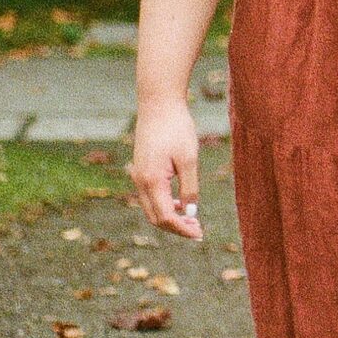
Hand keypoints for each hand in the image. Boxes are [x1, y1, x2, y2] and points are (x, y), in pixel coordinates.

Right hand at [131, 94, 204, 238]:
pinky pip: (150, 196)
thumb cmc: (176, 128)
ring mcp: (138, 175)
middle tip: (198, 230)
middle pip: (155, 217)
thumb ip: (190, 187)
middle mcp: (140, 181)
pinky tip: (181, 203)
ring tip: (192, 219)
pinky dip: (165, 205)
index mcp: (152, 180)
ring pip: (151, 208)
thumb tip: (190, 212)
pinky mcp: (141, 169)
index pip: (165, 216)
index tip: (199, 234)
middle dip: (176, 227)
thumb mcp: (189, 158)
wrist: (158, 103)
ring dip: (170, 217)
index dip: (182, 229)